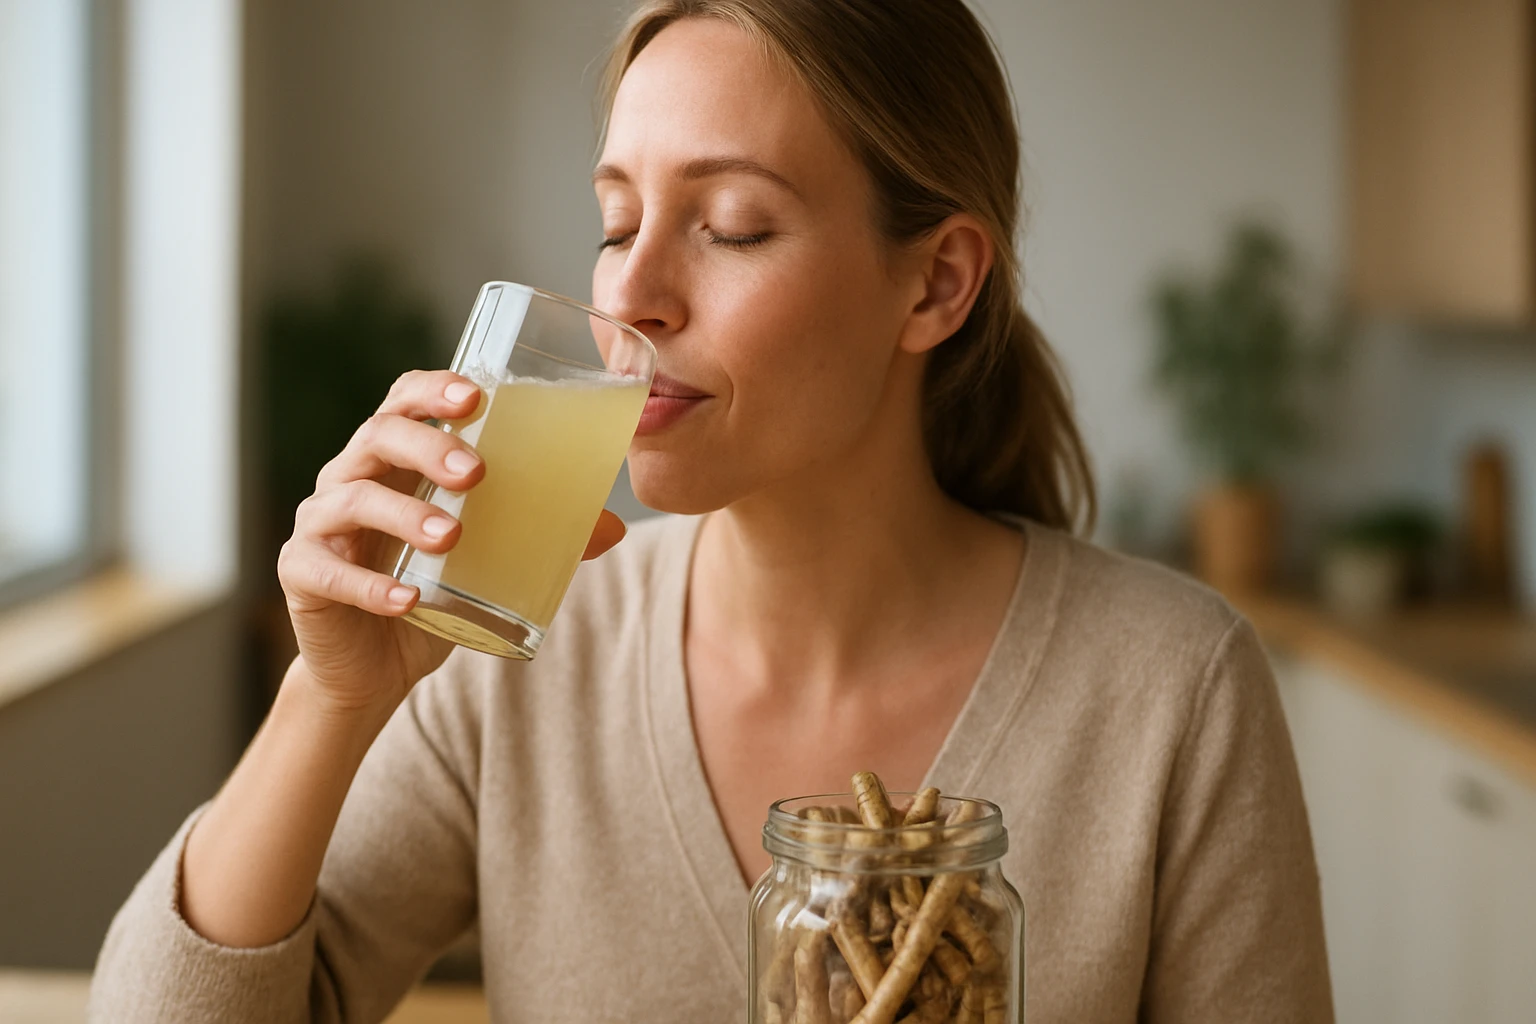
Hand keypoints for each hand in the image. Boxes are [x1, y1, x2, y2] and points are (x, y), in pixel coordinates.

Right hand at [276, 369, 626, 717]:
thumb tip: (614, 529)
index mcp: (396, 458)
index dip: (434, 388)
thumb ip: (544, 537)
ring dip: (405, 514)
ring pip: (353, 498)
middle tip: (476, 474)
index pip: (404, 400)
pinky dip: (368, 585)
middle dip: (428, 445)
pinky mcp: (302, 574)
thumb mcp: (489, 559)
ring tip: (451, 538)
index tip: (477, 396)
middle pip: (378, 435)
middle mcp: (351, 477)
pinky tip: (406, 599)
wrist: (376, 667)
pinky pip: (325, 570)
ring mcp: (321, 524)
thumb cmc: (434, 591)